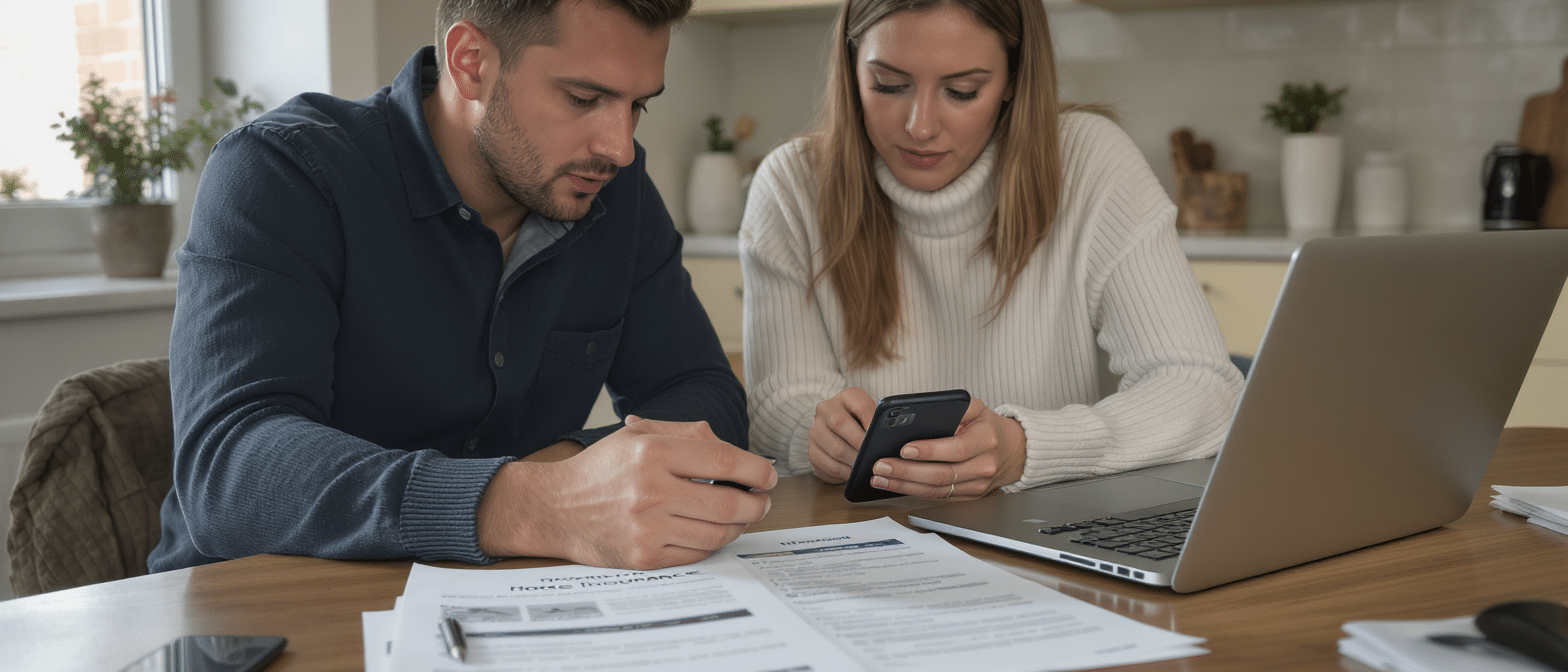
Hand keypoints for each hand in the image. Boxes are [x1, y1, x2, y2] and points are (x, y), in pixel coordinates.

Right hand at [476, 416, 776, 568]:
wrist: (554, 508)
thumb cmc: (601, 470)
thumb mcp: (637, 436)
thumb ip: (686, 435)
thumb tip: (735, 451)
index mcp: (652, 452)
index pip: (725, 463)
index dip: (757, 471)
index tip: (767, 476)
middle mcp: (651, 491)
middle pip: (730, 504)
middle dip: (757, 504)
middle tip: (762, 501)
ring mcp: (648, 528)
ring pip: (718, 533)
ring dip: (739, 526)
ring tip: (741, 516)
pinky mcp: (645, 557)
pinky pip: (697, 553)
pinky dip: (712, 543)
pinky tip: (711, 531)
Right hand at [806, 387, 876, 483]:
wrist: (841, 439)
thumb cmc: (862, 427)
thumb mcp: (871, 418)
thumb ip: (878, 424)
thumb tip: (886, 439)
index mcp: (847, 397)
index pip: (860, 405)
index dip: (871, 421)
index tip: (881, 436)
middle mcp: (827, 409)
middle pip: (840, 423)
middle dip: (860, 443)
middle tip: (874, 456)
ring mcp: (816, 430)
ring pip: (836, 448)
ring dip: (854, 461)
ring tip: (868, 467)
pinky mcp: (812, 451)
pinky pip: (829, 464)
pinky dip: (845, 472)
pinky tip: (856, 473)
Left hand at [866, 397, 1025, 500]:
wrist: (1011, 450)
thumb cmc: (985, 425)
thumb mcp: (976, 408)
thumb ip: (954, 406)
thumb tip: (920, 411)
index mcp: (985, 439)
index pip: (955, 448)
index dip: (929, 451)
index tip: (904, 448)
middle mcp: (984, 466)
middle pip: (941, 474)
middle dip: (907, 471)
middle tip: (880, 465)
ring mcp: (977, 485)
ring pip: (937, 490)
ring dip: (904, 485)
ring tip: (879, 477)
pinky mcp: (969, 497)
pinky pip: (938, 497)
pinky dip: (913, 492)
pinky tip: (893, 484)